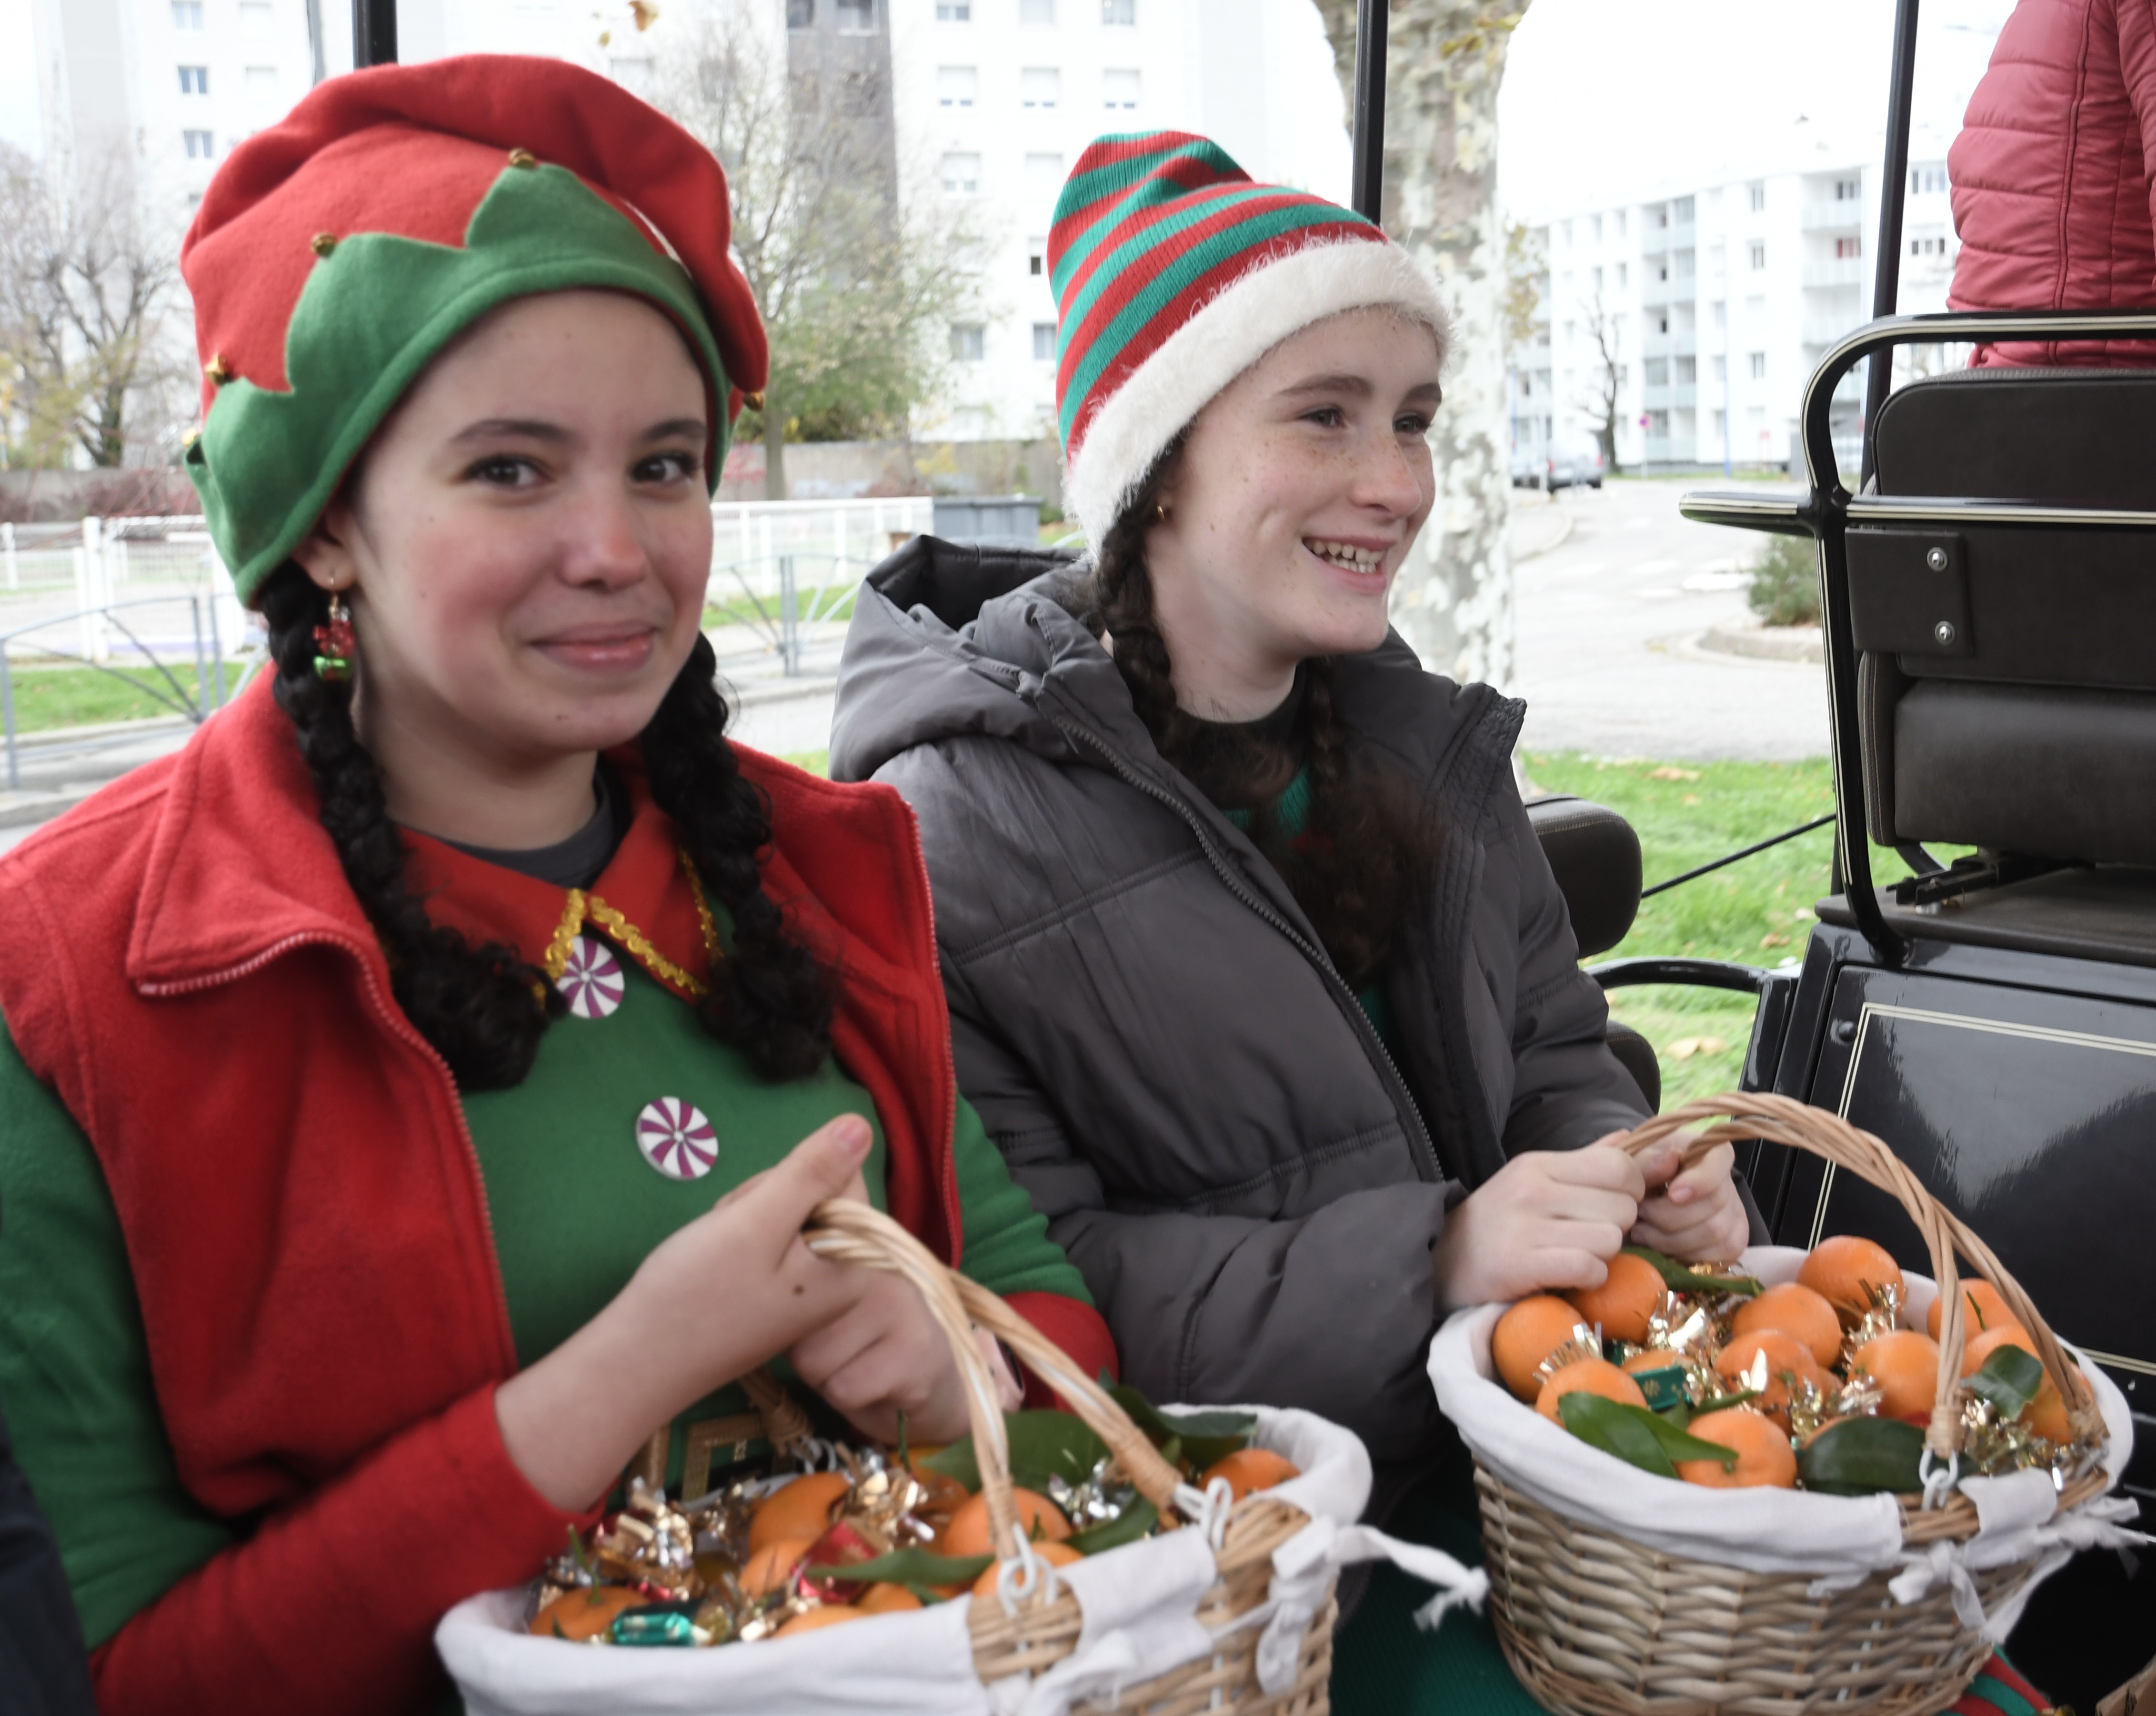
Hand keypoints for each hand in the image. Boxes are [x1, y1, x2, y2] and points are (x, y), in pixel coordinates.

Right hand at [496, 1114, 881, 1510]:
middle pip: (816, 1194)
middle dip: (766, 1198)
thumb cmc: (696, 1293)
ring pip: (786, 1210)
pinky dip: (738, 1236)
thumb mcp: (757, 1221)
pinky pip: (768, 1238)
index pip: (844, 1179)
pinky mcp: (778, 1291)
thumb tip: (861, 1124)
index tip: (759, 1214)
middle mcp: (840, 1281)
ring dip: (747, 1215)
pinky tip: (715, 1258)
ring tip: (719, 1250)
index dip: (794, 1179)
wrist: (637, 1361)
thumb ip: (812, 1172)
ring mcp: (808, 1288)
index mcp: (851, 1267)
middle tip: (732, 1235)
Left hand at [786, 1266, 979, 1444]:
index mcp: (851, 1248)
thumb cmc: (877, 1348)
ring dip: (830, 1380)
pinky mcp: (913, 1348)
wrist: (949, 1386)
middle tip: (848, 1354)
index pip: (788, 1273)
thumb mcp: (835, 1309)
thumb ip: (803, 1290)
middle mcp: (875, 1264)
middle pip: (794, 1329)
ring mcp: (898, 1302)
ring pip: (813, 1363)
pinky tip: (886, 1388)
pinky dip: (857, 1401)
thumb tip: (751, 1297)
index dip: (790, 1313)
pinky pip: (844, 1388)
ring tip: (865, 1369)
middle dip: (808, 1356)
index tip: (815, 1323)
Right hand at [1431, 1139, 1645, 1310]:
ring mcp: (1525, 1226)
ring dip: (1603, 1257)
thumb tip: (1628, 1138)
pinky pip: (1589, 1268)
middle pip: (1622, 1207)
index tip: (1611, 1206)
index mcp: (1539, 1164)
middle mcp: (1533, 1189)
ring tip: (1575, 1256)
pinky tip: (1570, 1276)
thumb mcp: (1534, 1180)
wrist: (1441, 1260)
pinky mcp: (1521, 1264)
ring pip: (1610, 1239)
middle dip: (1616, 1228)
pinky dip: (1589, 1279)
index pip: (1619, 1166)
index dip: (1631, 1191)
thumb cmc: (1497, 1221)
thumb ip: (1584, 1161)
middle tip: (1588, 1236)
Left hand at [1629, 1139, 1750, 1262]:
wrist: (1648, 1197)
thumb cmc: (1643, 1173)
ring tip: (1643, 1231)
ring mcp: (1734, 1214)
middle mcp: (1728, 1182)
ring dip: (1671, 1239)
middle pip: (1712, 1205)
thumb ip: (1648, 1161)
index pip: (1719, 1164)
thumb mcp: (1637, 1160)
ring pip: (1714, 1234)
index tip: (1673, 1194)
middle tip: (1640, 1214)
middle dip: (1668, 1216)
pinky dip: (1685, 1255)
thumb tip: (1670, 1160)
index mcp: (1710, 1152)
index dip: (1700, 1181)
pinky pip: (1717, 1256)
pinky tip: (1661, 1247)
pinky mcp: (1732, 1242)